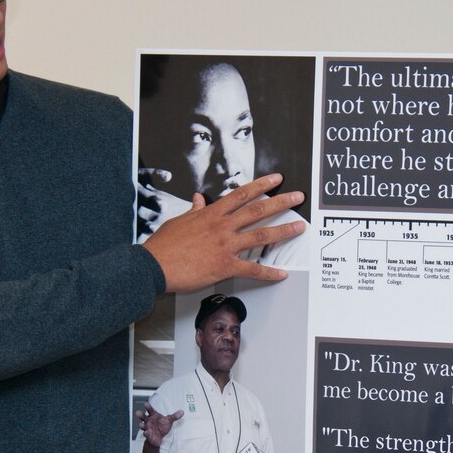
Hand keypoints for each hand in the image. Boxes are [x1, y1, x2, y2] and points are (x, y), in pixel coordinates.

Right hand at [135, 402, 182, 447]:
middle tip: (137, 412)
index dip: (148, 407)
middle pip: (143, 417)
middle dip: (140, 415)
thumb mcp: (169, 421)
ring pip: (142, 425)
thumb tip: (182, 412)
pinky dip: (146, 433)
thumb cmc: (162, 427)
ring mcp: (147, 428)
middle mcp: (149, 421)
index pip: (150, 410)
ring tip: (142, 425)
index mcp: (153, 416)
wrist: (159, 438)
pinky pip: (146, 433)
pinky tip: (146, 432)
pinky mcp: (148, 434)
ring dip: (141, 425)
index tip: (146, 404)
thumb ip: (174, 416)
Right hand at [142, 174, 305, 292]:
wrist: (154, 265)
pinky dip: (268, 272)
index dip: (261, 185)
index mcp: (211, 214)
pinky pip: (251, 269)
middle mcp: (222, 227)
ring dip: (283, 231)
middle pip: (257, 210)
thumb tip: (198, 199)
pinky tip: (281, 273)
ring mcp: (225, 246)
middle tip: (298, 197)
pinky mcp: (224, 266)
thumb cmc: (163, 245)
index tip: (276, 179)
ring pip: (260, 235)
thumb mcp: (179, 221)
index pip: (241, 194)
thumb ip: (193, 211)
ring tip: (299, 227)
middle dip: (280, 202)